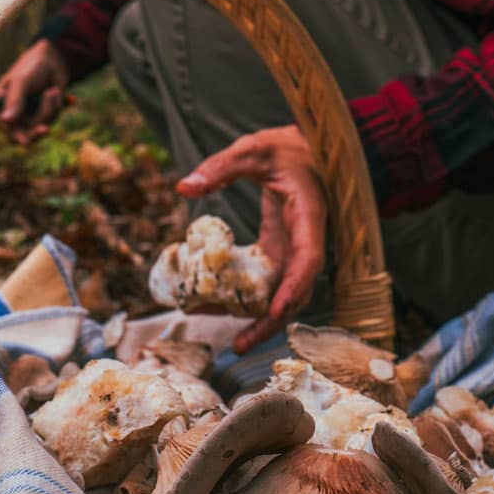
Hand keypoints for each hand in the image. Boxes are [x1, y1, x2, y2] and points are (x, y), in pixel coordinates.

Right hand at [0, 39, 70, 142]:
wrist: (52, 61)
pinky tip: (55, 92)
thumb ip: (14, 100)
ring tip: (52, 90)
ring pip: (39, 127)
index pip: (1, 125)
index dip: (12, 132)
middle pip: (19, 136)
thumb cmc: (31, 67)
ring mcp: (27, 117)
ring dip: (49, 109)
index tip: (25, 135)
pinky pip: (51, 121)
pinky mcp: (42, 117)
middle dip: (34, 133)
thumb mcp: (21, 81)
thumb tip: (6, 121)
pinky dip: (56, 107)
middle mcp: (11, 114)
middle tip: (44, 129)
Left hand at [176, 125, 326, 354]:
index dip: (293, 288)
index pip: (308, 260)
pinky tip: (216, 302)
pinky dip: (245, 295)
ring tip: (215, 326)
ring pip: (280, 293)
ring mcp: (295, 249)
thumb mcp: (253, 149)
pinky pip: (267, 281)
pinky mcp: (281, 250)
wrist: (309, 150)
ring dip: (253, 315)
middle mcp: (306, 241)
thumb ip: (221, 166)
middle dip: (269, 321)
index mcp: (308, 217)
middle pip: (296, 292)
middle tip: (237, 345)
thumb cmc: (286, 148)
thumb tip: (184, 188)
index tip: (275, 312)